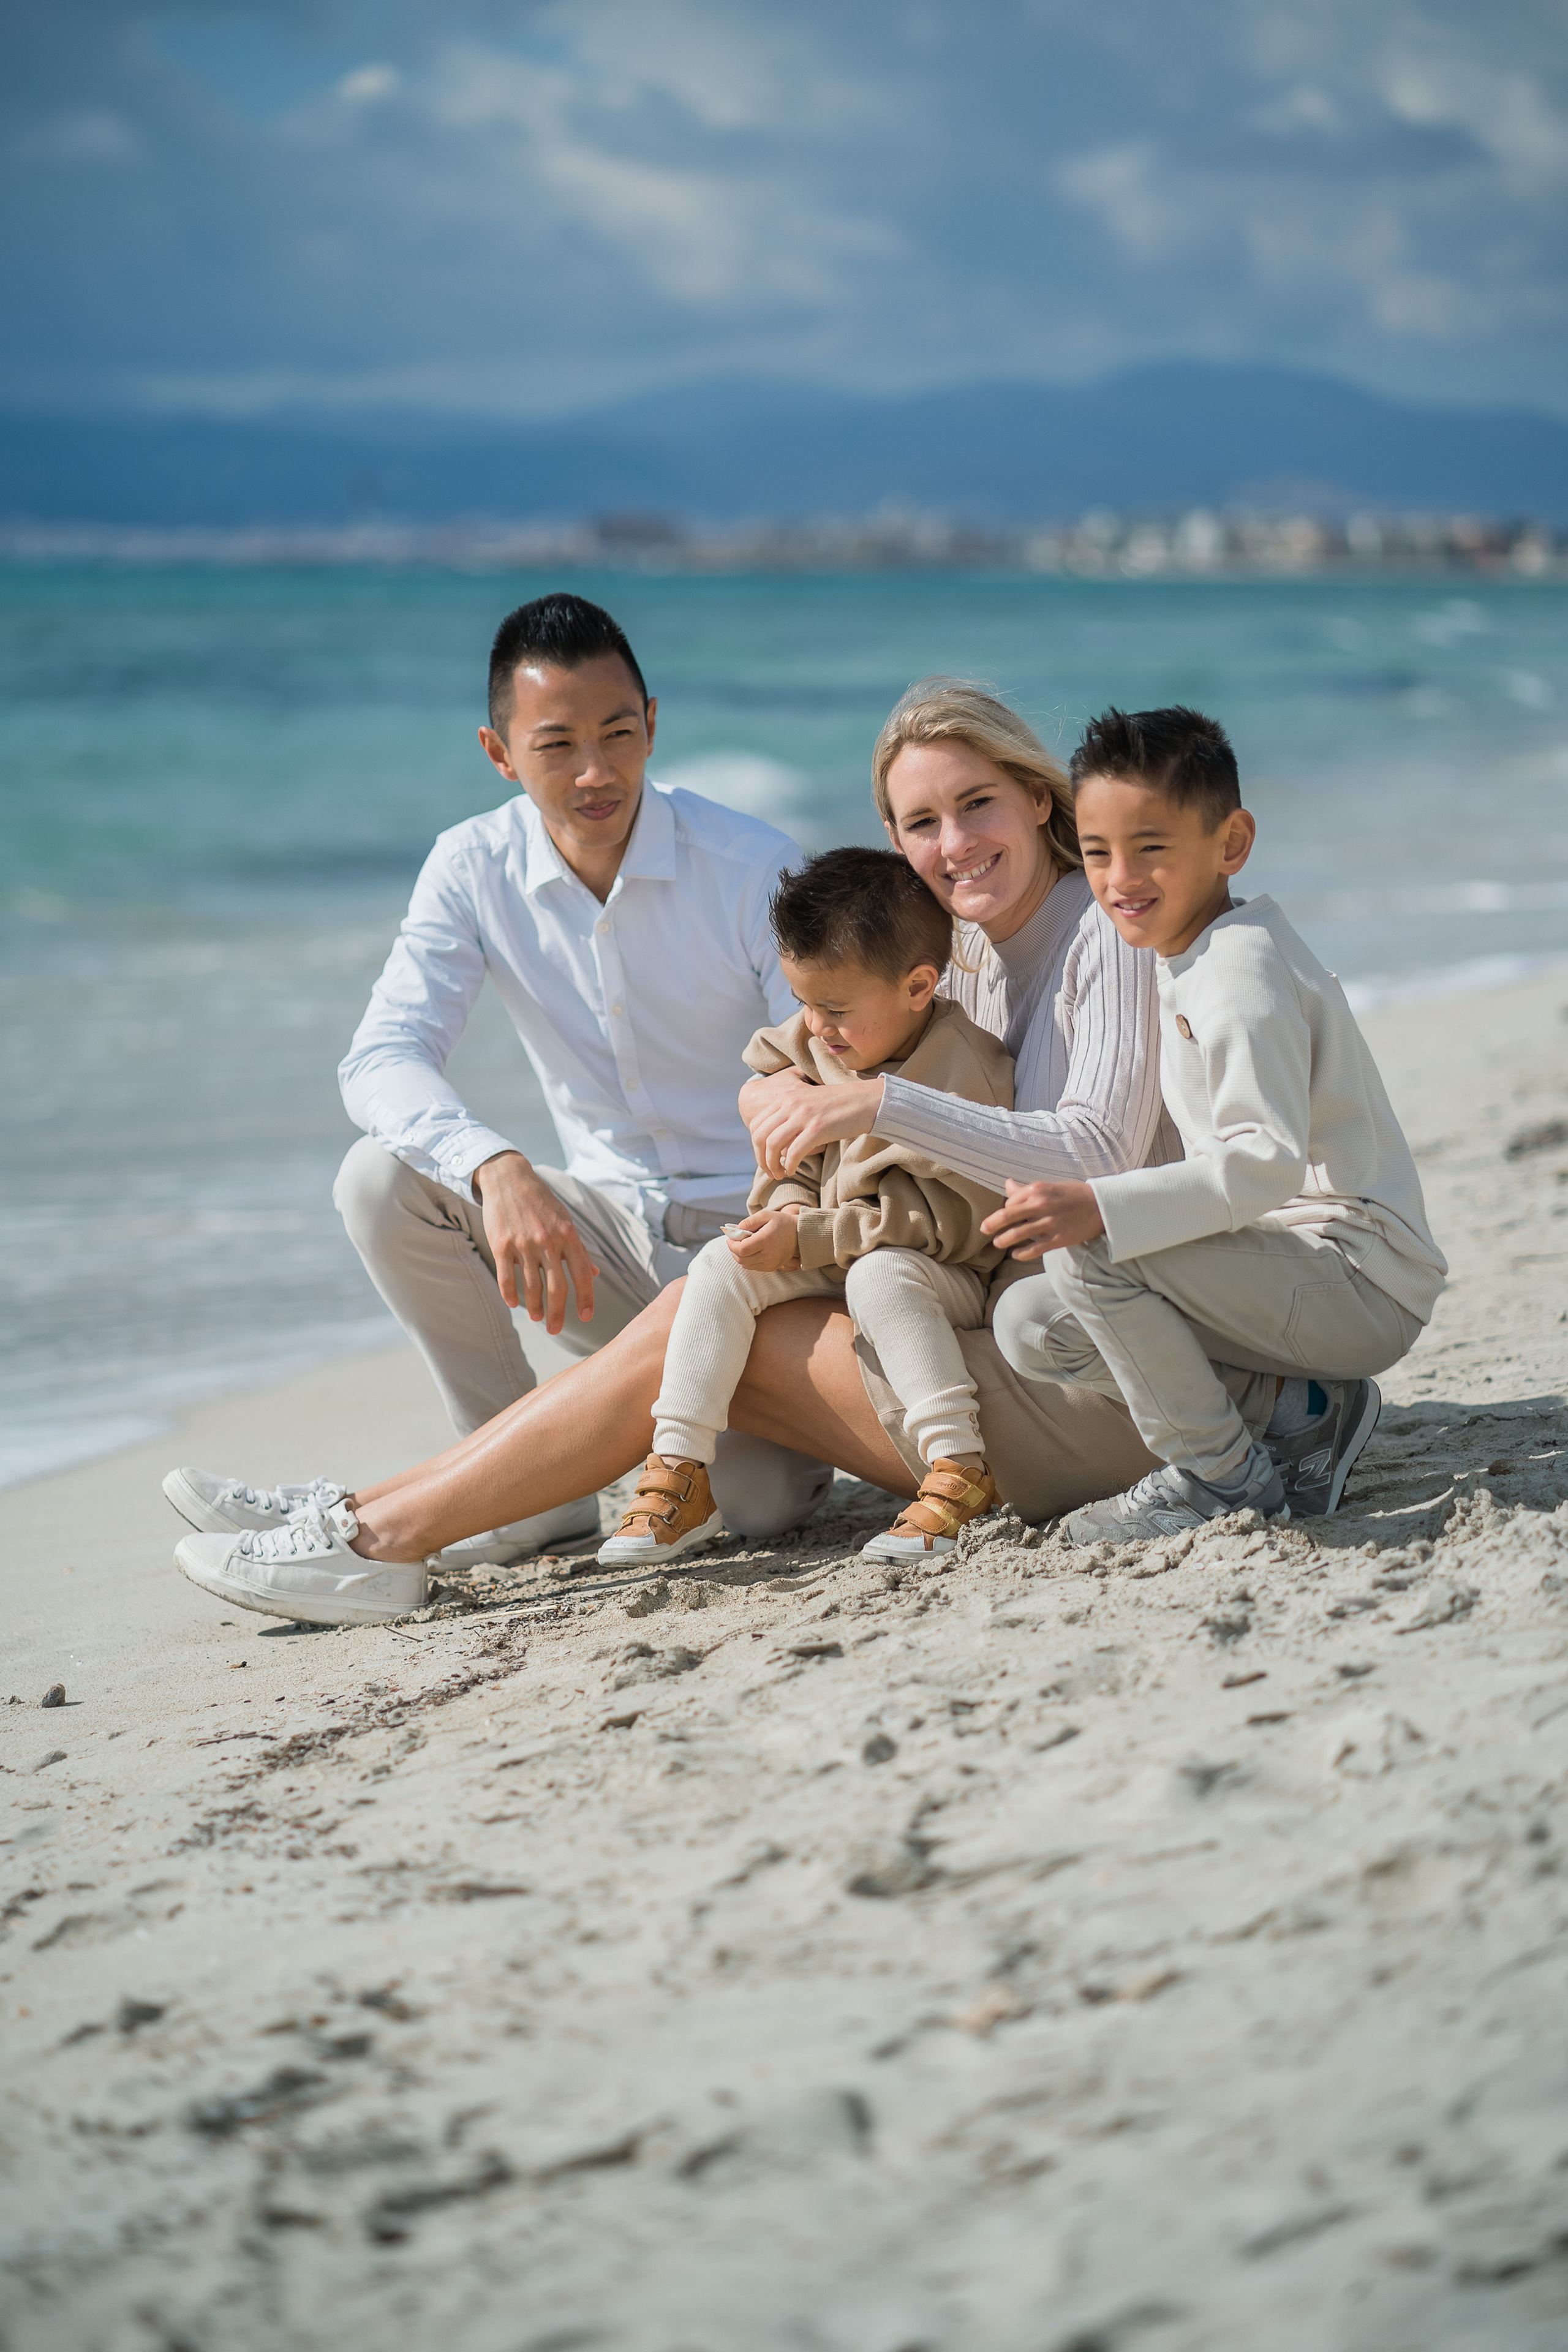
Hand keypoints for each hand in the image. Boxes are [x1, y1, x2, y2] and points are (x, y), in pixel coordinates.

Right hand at [472, 1151, 599, 1331]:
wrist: (509, 1178)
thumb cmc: (541, 1202)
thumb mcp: (565, 1220)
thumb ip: (579, 1248)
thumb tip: (594, 1272)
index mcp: (568, 1235)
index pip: (583, 1274)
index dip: (586, 1298)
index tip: (586, 1317)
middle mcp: (548, 1241)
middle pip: (557, 1287)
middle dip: (558, 1313)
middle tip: (556, 1330)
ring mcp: (523, 1244)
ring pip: (531, 1286)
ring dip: (535, 1307)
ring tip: (537, 1318)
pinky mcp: (502, 1245)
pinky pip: (506, 1277)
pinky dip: (510, 1294)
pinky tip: (514, 1305)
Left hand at [725, 1208, 802, 1272]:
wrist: (800, 1235)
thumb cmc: (782, 1223)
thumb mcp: (765, 1216)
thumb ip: (748, 1222)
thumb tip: (735, 1230)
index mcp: (766, 1241)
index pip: (741, 1249)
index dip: (732, 1244)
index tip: (730, 1237)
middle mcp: (768, 1255)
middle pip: (741, 1259)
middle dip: (733, 1250)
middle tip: (734, 1241)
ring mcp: (770, 1264)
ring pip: (745, 1264)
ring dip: (739, 1255)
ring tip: (743, 1244)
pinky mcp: (772, 1268)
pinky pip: (752, 1267)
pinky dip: (747, 1260)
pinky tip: (750, 1251)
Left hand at [742, 1066, 882, 1180]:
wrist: (866, 1101)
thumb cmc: (839, 1107)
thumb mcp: (808, 1104)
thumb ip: (789, 1116)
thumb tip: (777, 1143)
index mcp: (785, 1097)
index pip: (756, 1125)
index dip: (756, 1147)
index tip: (766, 1160)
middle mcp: (790, 1104)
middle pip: (760, 1137)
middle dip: (762, 1159)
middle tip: (771, 1172)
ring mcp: (803, 1115)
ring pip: (773, 1145)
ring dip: (773, 1165)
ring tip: (780, 1174)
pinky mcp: (818, 1128)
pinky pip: (794, 1152)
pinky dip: (790, 1165)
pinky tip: (793, 1170)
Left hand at [981, 1176, 1104, 1258]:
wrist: (1101, 1206)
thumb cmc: (1073, 1195)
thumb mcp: (1048, 1187)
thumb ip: (1026, 1190)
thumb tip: (1007, 1184)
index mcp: (1037, 1190)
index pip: (1010, 1202)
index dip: (1004, 1211)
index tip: (1004, 1217)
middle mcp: (1040, 1205)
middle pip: (1006, 1216)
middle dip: (991, 1224)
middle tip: (983, 1230)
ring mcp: (1049, 1223)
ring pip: (1017, 1235)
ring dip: (1003, 1240)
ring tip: (998, 1243)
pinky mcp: (1058, 1239)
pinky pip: (1034, 1249)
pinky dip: (1021, 1254)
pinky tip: (1016, 1255)